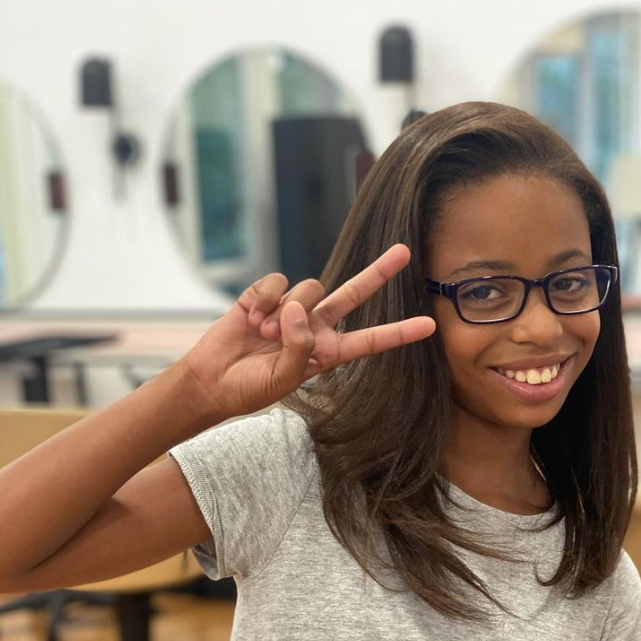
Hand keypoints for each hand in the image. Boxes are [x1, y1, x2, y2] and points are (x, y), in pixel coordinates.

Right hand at [180, 244, 434, 418]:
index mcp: (327, 353)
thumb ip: (299, 349)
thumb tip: (298, 309)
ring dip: (286, 312)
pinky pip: (277, 282)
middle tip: (404, 251)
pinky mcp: (265, 295)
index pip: (369, 341)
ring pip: (310, 287)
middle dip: (378, 272)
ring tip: (265, 334)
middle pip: (353, 294)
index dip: (398, 332)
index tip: (429, 325)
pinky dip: (264, 300)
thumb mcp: (283, 382)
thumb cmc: (249, 388)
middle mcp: (314, 326)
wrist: (211, 380)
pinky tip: (250, 319)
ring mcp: (291, 309)